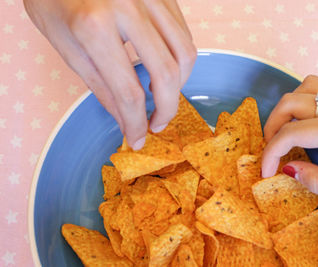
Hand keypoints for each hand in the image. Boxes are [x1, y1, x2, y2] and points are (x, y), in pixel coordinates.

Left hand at [24, 0, 195, 148]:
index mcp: (94, 26)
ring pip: (186, 52)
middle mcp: (128, 7)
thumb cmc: (54, 0)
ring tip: (161, 95)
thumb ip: (101, 85)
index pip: (129, 91)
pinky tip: (164, 67)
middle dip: (167, 108)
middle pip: (167, 74)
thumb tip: (127, 119)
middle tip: (158, 122)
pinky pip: (184, 33)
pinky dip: (179, 58)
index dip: (137, 122)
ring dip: (179, 84)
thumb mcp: (66, 46)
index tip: (139, 137)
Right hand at [262, 75, 317, 215]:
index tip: (266, 171)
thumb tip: (288, 170)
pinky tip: (309, 116)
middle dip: (273, 125)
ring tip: (286, 130)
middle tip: (271, 149)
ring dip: (288, 106)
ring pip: (306, 86)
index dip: (272, 152)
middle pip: (293, 102)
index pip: (293, 133)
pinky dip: (307, 96)